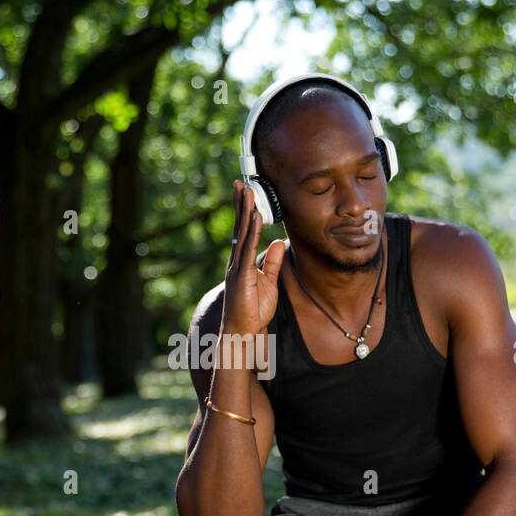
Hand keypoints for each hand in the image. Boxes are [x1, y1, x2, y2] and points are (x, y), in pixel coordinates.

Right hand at [222, 179, 285, 335]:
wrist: (242, 332)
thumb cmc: (253, 311)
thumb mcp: (269, 283)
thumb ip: (273, 262)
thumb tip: (279, 242)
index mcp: (241, 261)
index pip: (243, 231)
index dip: (244, 211)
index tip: (245, 192)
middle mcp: (236, 260)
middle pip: (239, 227)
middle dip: (240, 204)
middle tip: (241, 182)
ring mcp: (237, 267)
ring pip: (241, 234)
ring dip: (246, 212)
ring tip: (248, 192)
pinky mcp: (241, 275)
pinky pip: (247, 249)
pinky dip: (252, 232)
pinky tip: (256, 218)